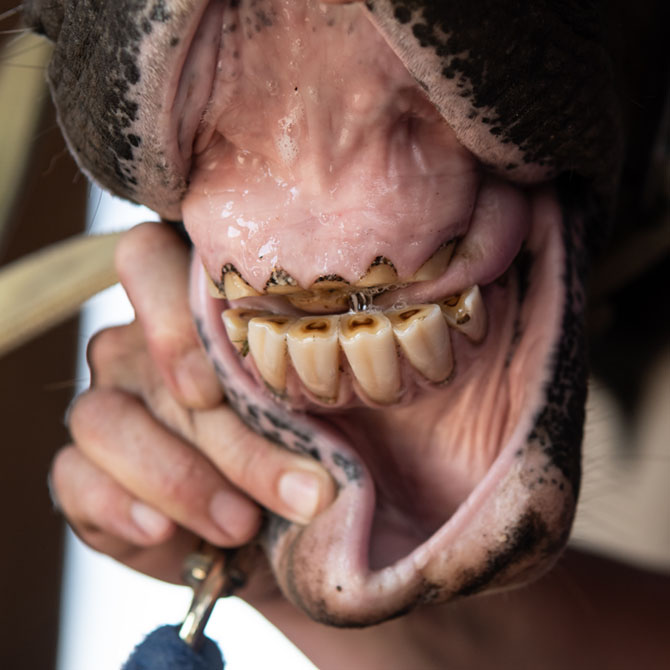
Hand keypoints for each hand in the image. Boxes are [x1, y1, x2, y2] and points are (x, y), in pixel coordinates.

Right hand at [50, 222, 334, 585]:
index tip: (221, 386)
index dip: (173, 313)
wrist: (271, 529)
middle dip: (228, 436)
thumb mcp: (328, 409)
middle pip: (147, 360)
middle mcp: (138, 348)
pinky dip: (123, 508)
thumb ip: (324, 377)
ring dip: (185, 481)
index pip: (146, 258)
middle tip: (299, 490)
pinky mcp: (83, 474)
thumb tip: (350, 378)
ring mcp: (105, 406)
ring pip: (106, 422)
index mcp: (191, 310)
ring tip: (245, 524)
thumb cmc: (306, 448)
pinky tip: (166, 532)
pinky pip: (76, 480)